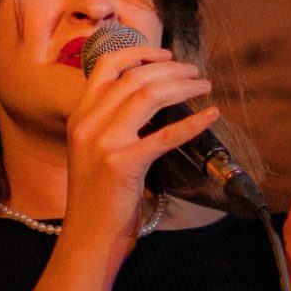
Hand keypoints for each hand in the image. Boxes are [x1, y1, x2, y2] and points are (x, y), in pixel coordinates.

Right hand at [59, 42, 218, 249]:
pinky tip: (210, 115)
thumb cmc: (99, 199)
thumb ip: (114, 125)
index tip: (166, 54)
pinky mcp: (122, 165)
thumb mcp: (95, 152)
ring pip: (148, 95)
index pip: (106, 66)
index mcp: (79, 116)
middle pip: (134, 77)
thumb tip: (156, 104)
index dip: (139, 53)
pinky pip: (164, 136)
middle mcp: (88, 123)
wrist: (87, 238)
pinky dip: (192, 122)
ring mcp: (103, 143)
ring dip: (182, 86)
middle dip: (171, 69)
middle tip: (195, 73)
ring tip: (204, 86)